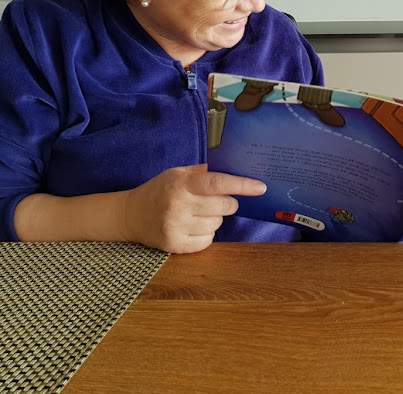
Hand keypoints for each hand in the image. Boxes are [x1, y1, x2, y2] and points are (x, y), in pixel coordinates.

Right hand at [121, 164, 266, 253]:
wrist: (130, 215)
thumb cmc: (160, 190)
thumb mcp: (177, 173)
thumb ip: (203, 172)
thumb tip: (234, 169)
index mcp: (181, 184)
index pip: (218, 183)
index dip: (242, 185)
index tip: (260, 187)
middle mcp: (179, 206)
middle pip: (224, 207)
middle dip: (228, 203)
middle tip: (217, 200)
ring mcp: (176, 227)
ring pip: (218, 224)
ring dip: (215, 218)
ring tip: (198, 213)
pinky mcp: (175, 245)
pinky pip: (208, 241)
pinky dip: (206, 233)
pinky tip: (193, 226)